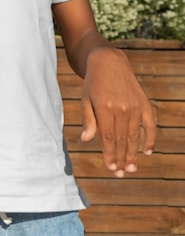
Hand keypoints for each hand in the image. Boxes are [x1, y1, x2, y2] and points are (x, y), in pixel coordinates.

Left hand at [80, 46, 156, 176]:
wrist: (108, 61)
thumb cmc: (93, 82)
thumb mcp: (85, 99)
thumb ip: (88, 120)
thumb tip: (86, 140)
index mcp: (105, 108)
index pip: (109, 138)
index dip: (110, 155)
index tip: (111, 168)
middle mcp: (122, 108)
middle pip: (122, 140)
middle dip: (121, 159)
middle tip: (120, 174)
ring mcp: (134, 106)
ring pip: (135, 135)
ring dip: (133, 153)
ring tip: (131, 168)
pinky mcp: (143, 103)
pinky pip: (150, 125)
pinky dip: (150, 139)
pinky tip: (147, 152)